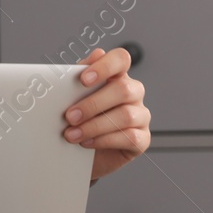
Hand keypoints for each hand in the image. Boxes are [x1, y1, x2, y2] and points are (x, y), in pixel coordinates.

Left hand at [63, 46, 150, 183]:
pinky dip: (104, 140)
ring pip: (126, 115)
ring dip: (94, 126)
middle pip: (123, 89)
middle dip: (93, 104)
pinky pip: (129, 137)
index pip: (120, 59)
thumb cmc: (80, 120)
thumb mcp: (73, 98)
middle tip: (70, 116)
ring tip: (72, 134)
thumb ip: (77, 79)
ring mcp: (140, 115)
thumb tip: (86, 61)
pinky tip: (87, 142)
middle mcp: (133, 93)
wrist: (82, 153)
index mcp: (117, 76)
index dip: (104, 66)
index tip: (83, 79)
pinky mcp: (142, 139)